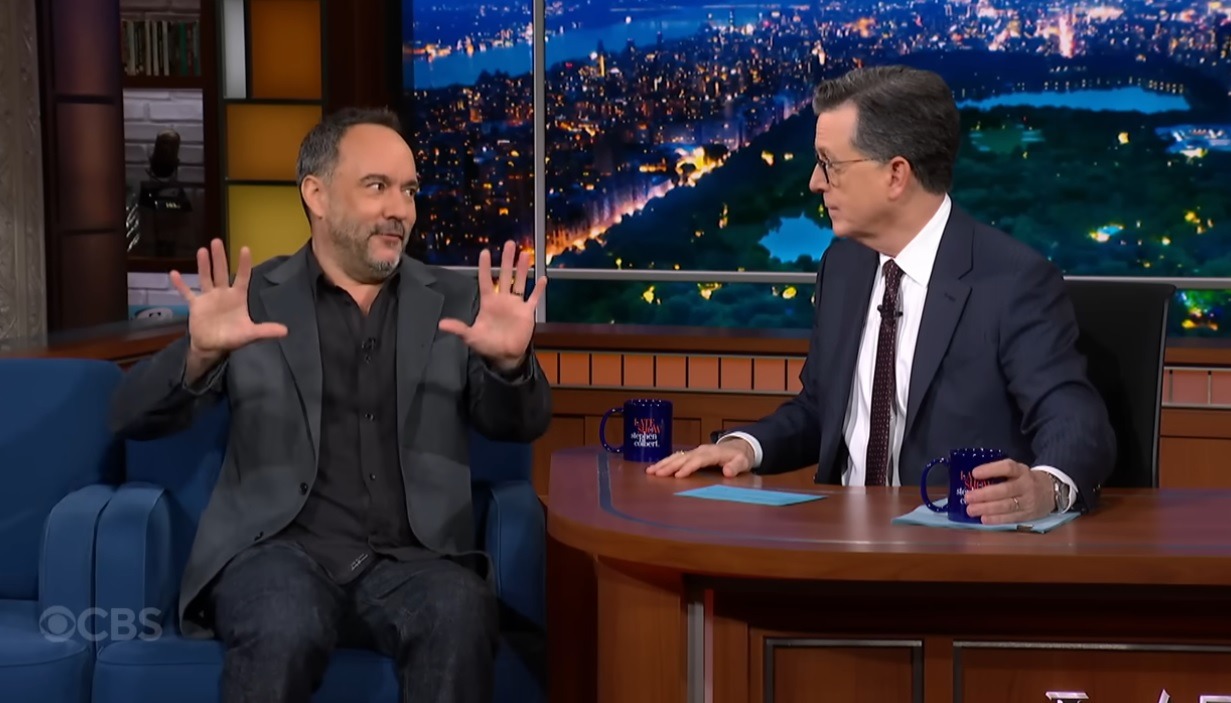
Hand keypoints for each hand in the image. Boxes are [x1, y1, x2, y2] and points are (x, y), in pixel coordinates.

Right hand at [171, 239, 287, 361]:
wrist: (212, 347)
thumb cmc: (232, 337)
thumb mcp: (250, 334)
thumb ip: (265, 330)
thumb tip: (285, 331)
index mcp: (238, 297)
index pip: (243, 277)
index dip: (244, 264)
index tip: (245, 248)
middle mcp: (223, 293)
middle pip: (222, 272)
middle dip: (220, 258)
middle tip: (217, 241)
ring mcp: (208, 298)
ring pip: (206, 278)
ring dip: (204, 265)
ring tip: (202, 250)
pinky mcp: (196, 305)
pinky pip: (187, 293)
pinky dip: (180, 285)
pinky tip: (173, 273)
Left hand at [439, 240, 544, 370]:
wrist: (505, 355)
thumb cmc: (487, 344)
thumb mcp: (471, 336)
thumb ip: (459, 328)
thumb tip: (442, 324)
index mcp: (488, 302)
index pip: (486, 281)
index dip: (486, 267)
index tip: (485, 252)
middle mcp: (502, 299)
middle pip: (505, 275)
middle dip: (507, 260)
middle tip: (509, 244)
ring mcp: (516, 305)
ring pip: (519, 282)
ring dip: (523, 269)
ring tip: (525, 254)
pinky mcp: (527, 313)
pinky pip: (533, 298)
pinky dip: (538, 290)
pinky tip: (543, 278)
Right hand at [645, 440, 754, 478]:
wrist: (740, 446)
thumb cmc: (740, 456)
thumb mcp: (743, 462)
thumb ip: (735, 467)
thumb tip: (727, 472)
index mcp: (713, 453)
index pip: (698, 460)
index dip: (688, 467)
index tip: (678, 476)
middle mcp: (701, 450)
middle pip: (683, 457)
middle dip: (669, 465)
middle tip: (655, 473)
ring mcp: (695, 451)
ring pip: (677, 456)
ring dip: (663, 463)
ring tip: (650, 471)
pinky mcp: (692, 454)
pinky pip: (677, 457)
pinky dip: (665, 462)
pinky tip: (655, 468)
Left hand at [963, 459, 1054, 523]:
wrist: (1051, 492)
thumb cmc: (1024, 480)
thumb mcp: (1017, 472)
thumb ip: (999, 474)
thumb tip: (972, 479)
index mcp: (1021, 471)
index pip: (1007, 468)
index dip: (991, 470)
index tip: (974, 473)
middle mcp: (1026, 485)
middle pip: (1005, 490)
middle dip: (984, 494)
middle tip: (968, 497)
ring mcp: (1028, 501)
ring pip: (1007, 506)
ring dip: (987, 509)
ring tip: (971, 510)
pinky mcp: (1028, 515)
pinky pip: (1011, 518)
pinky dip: (996, 519)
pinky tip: (984, 519)